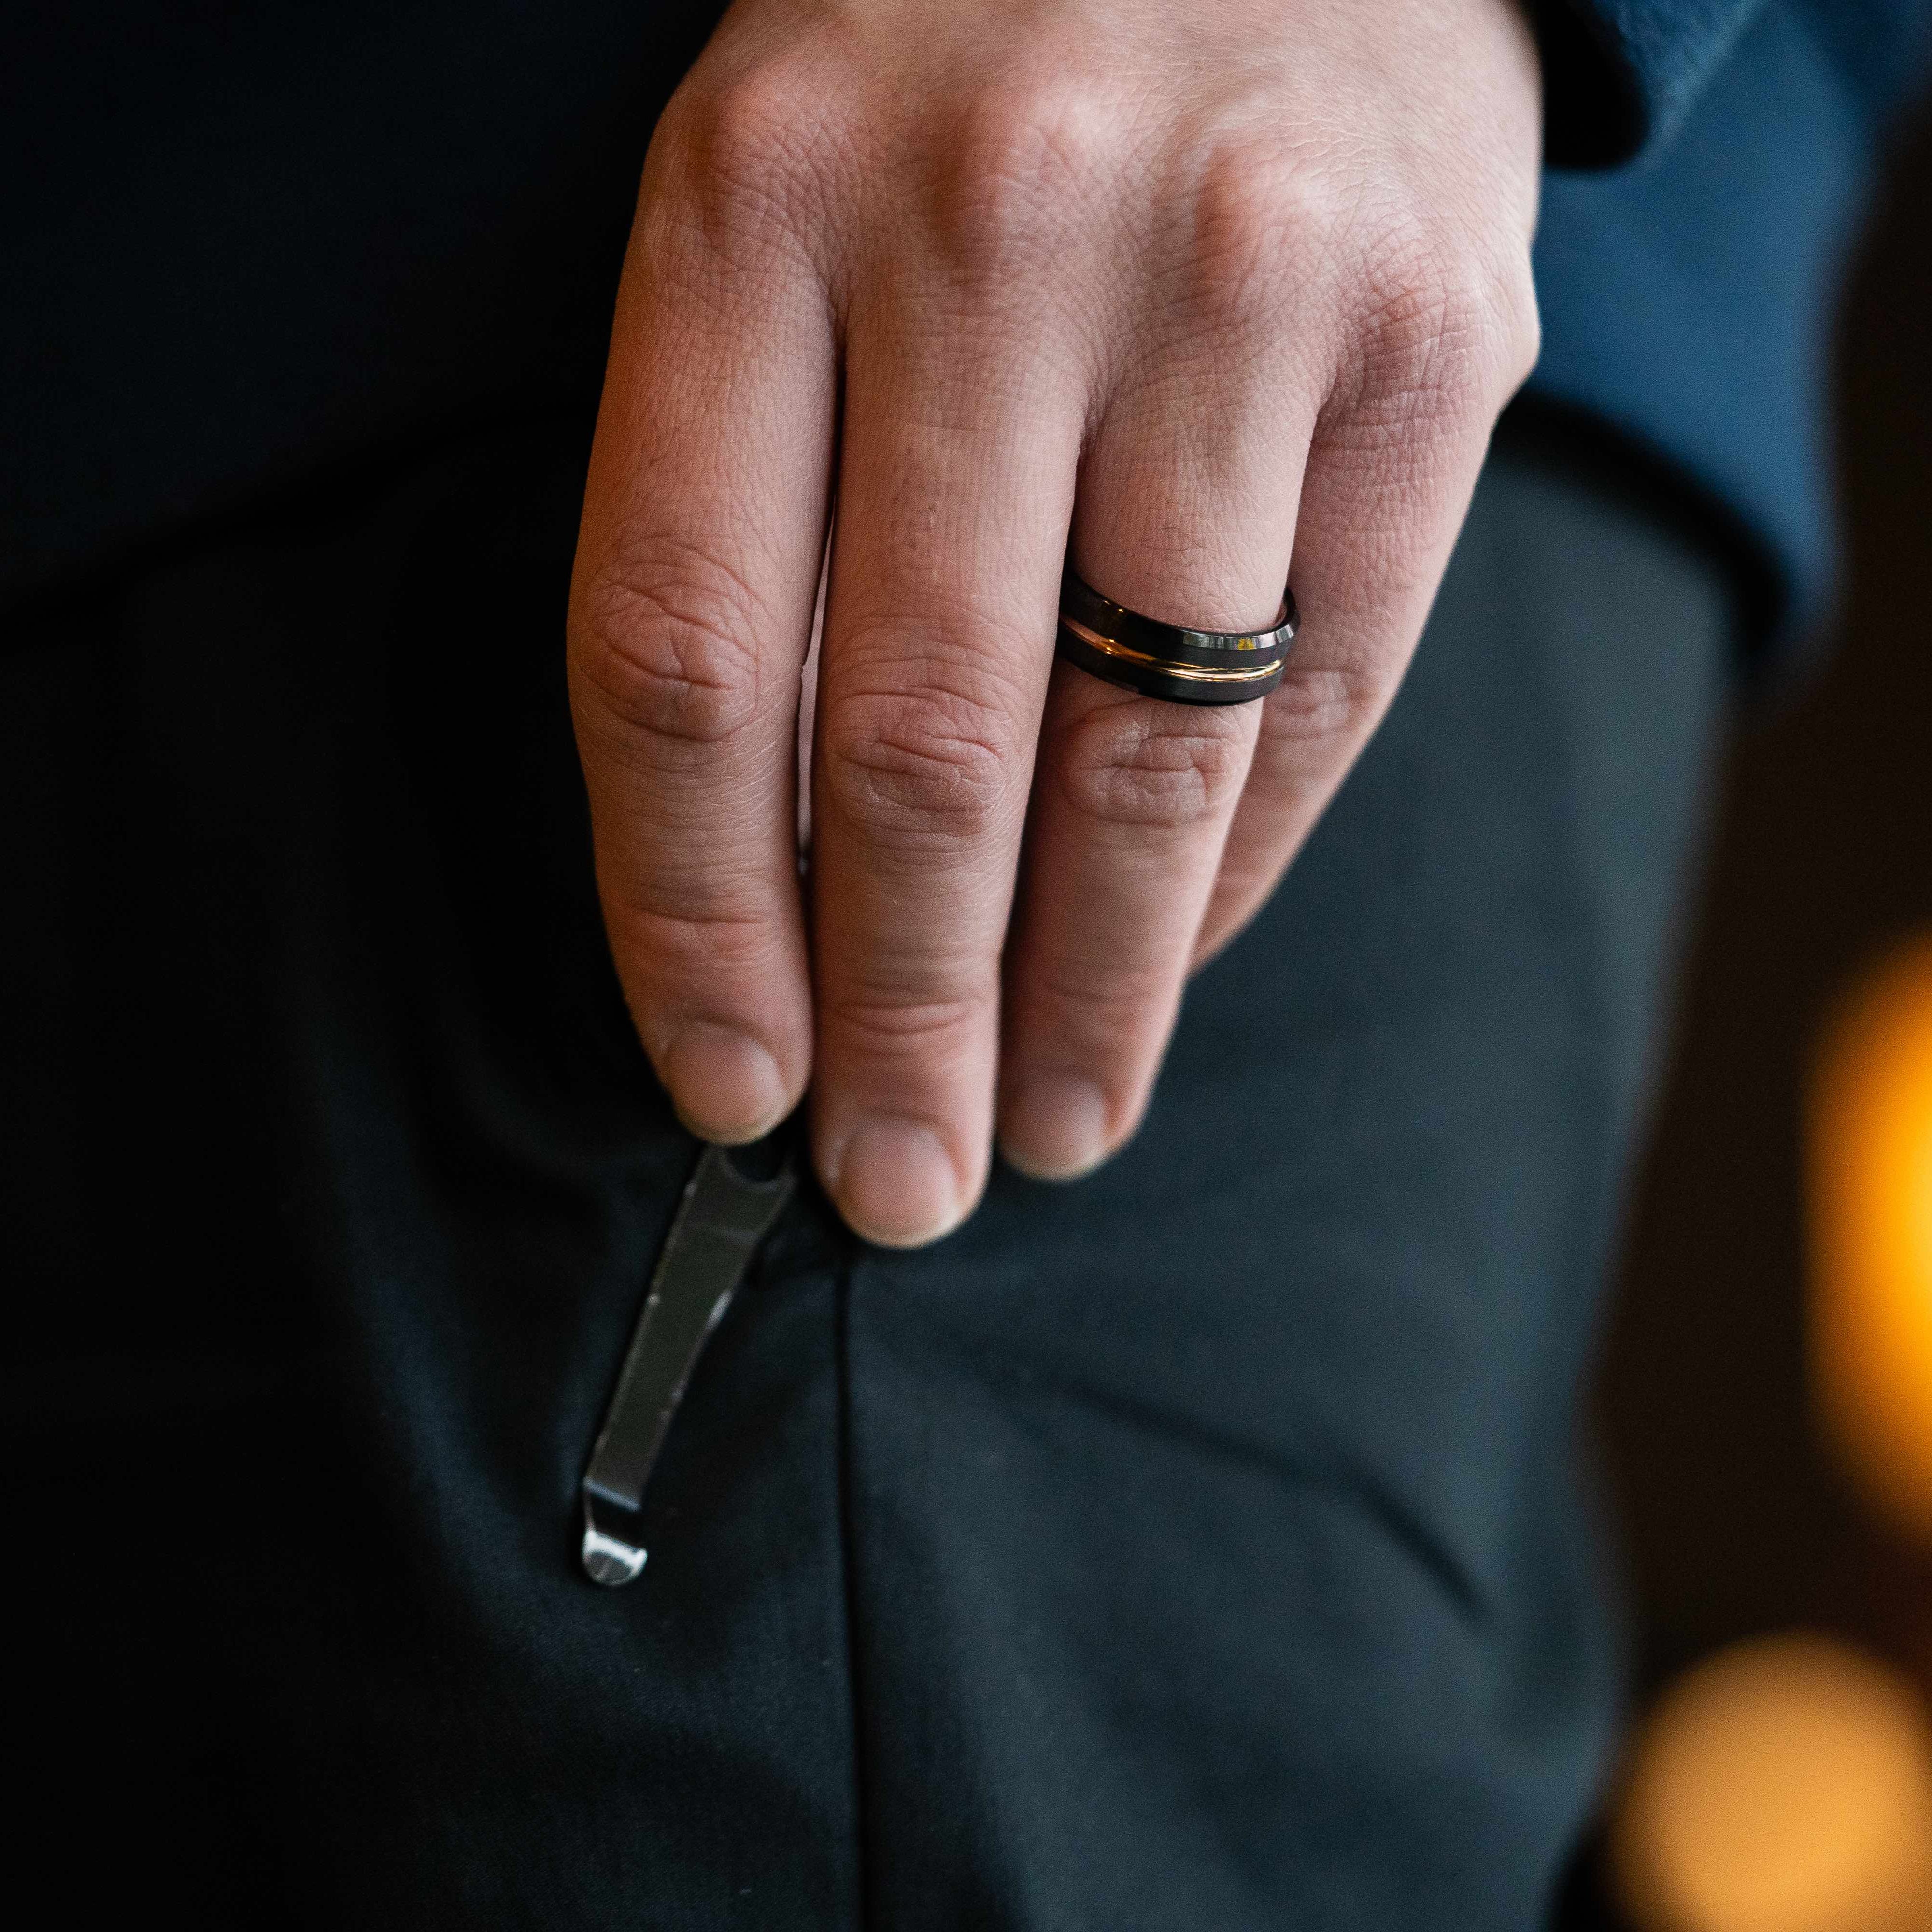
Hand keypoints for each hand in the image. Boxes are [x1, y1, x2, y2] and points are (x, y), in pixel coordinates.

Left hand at [568, 0, 1540, 1244]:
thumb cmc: (960, 91)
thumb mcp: (782, 236)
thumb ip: (758, 532)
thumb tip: (778, 891)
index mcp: (756, 208)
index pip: (678, 651)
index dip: (692, 917)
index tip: (727, 1085)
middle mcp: (997, 235)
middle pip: (916, 740)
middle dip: (904, 1015)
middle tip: (900, 1180)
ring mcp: (1236, 283)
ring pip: (1138, 749)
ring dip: (1086, 991)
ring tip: (1049, 1128)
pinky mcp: (1431, 339)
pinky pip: (1319, 692)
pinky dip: (1227, 871)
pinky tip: (1162, 964)